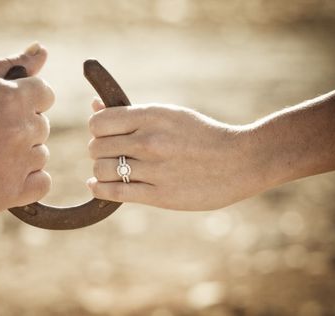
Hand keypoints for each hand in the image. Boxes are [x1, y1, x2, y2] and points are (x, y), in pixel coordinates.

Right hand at [0, 42, 53, 213]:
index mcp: (15, 98)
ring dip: (23, 154)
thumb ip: (13, 64)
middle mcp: (22, 130)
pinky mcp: (12, 192)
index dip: (28, 101)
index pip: (45, 95)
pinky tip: (6, 175)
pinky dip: (30, 181)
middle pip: (41, 127)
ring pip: (41, 155)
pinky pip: (42, 184)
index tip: (5, 109)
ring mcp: (19, 163)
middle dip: (21, 127)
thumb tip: (42, 50)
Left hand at [87, 100, 258, 210]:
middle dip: (100, 151)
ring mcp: (154, 169)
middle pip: (96, 147)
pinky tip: (98, 185)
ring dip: (100, 171)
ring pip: (101, 170)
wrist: (240, 161)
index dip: (97, 129)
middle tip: (111, 154)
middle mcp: (149, 141)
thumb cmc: (202, 135)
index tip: (106, 135)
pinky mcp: (159, 195)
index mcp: (152, 116)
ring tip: (110, 170)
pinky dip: (99, 189)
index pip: (98, 123)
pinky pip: (114, 193)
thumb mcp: (169, 114)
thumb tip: (94, 105)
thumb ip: (131, 113)